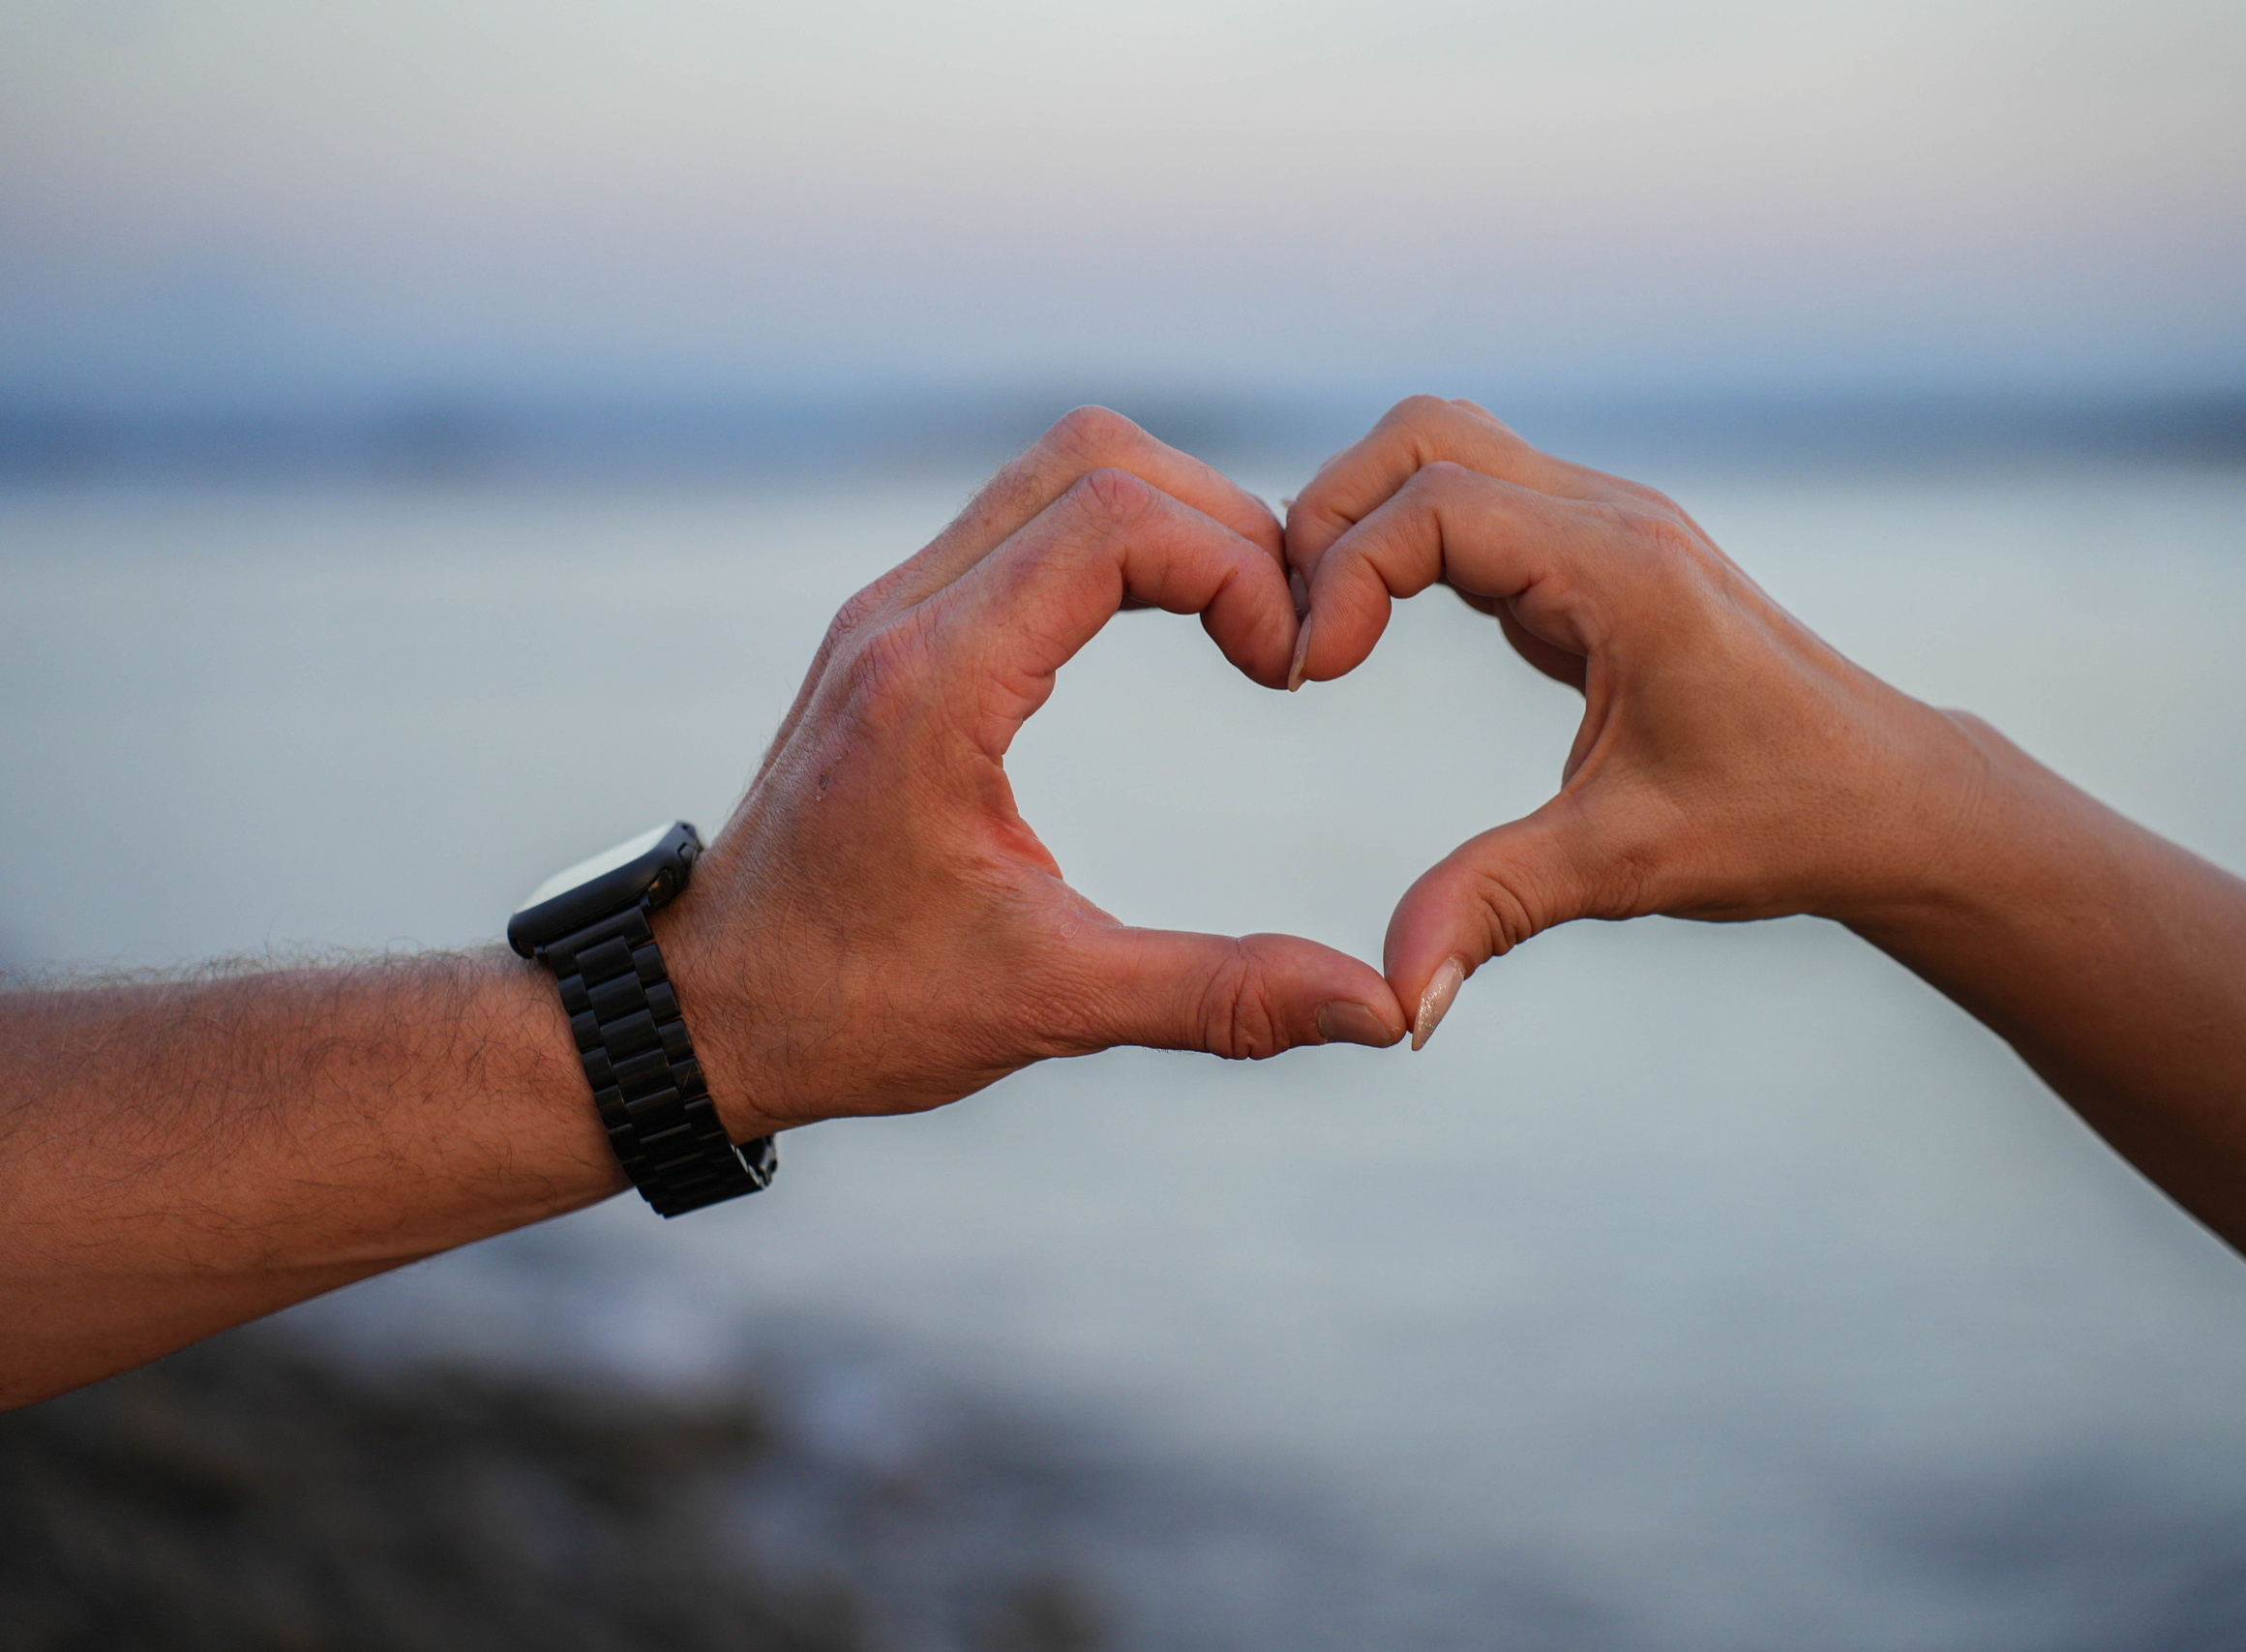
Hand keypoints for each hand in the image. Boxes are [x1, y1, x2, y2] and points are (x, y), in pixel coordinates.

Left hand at [667, 408, 1405, 1134]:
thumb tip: (1378, 1012)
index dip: (1238, 566)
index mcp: (934, 685)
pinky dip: (1117, 540)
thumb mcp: (1047, 1006)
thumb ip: (1218, 995)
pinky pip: (1023, 520)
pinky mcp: (895, 628)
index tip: (1287, 670)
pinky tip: (1169, 627)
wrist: (704, 1012)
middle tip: (1283, 635)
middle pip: (1094, 456)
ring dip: (1170, 520)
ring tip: (1242, 626)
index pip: (1114, 520)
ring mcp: (891, 611)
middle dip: (1221, 522)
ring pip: (1056, 471)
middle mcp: (903, 616)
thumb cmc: (851, 1011)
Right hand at [1284, 396, 1985, 1045]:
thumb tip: (1394, 1004)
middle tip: (1292, 639)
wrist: (1890, 799)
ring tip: (1320, 632)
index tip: (1304, 676)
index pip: (1434, 505)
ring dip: (1363, 520)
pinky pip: (1476, 499)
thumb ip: (1493, 908)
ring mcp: (1607, 525)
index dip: (1341, 574)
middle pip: (1423, 438)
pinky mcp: (1597, 555)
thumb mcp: (1625, 865)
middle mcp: (1612, 517)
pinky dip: (1404, 541)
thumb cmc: (1781, 821)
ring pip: (1446, 449)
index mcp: (1621, 570)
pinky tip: (1375, 632)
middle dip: (1330, 519)